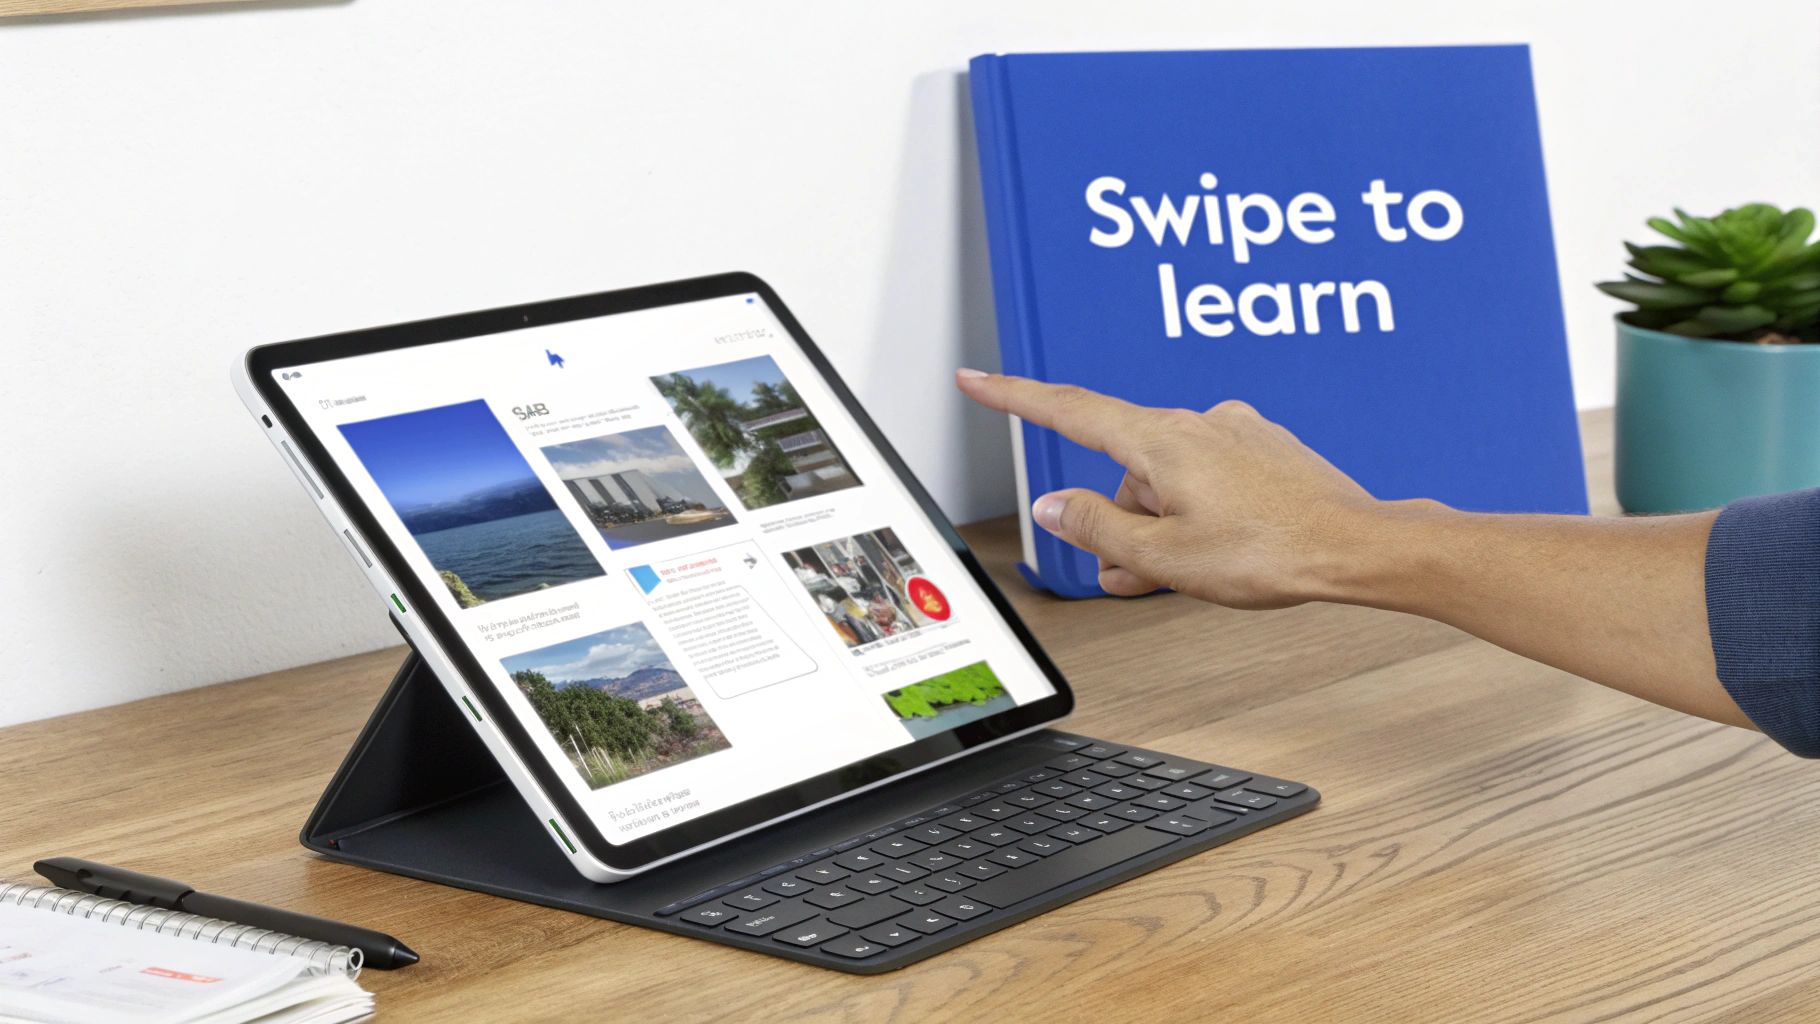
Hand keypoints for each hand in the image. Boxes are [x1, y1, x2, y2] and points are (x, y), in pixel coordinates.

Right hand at [955, 369, 1386, 606]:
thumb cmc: (1273, 550)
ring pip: (1167, 479)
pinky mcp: (1264, 451)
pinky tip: (1217, 548)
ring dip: (1160, 524)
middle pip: (1124, 468)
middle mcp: (1197, 423)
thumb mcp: (1164, 556)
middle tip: (1126, 572)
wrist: (1358, 547)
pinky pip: (1206, 478)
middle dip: (1118, 519)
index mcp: (1162, 440)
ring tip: (1184, 572)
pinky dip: (1196, 512)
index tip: (976, 379)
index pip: (1067, 409)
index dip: (1013, 396)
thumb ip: (1095, 529)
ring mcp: (1235, 433)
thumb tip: (1054, 507)